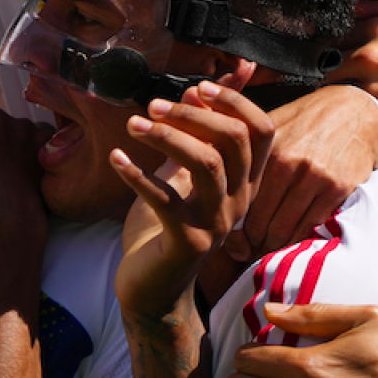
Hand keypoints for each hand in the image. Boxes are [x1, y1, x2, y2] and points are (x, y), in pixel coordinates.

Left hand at [116, 80, 274, 317]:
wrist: (151, 288)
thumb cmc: (163, 227)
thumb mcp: (178, 175)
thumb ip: (191, 139)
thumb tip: (194, 93)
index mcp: (243, 182)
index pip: (261, 132)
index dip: (235, 102)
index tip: (198, 88)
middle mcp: (239, 202)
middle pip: (234, 141)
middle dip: (194, 115)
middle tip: (153, 105)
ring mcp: (217, 223)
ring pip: (207, 164)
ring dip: (167, 137)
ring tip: (133, 124)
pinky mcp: (188, 242)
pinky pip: (165, 199)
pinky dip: (137, 174)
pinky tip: (115, 157)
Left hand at [238, 85, 377, 259]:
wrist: (354, 112)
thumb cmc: (305, 121)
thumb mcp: (270, 125)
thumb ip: (238, 145)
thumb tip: (202, 163)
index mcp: (266, 149)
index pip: (239, 200)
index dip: (232, 225)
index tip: (230, 239)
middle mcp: (289, 164)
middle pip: (259, 222)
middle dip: (250, 242)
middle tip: (245, 251)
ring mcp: (315, 177)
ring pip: (283, 231)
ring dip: (272, 247)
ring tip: (265, 250)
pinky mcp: (337, 188)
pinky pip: (310, 228)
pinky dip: (298, 241)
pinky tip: (291, 242)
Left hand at [332, 0, 377, 156]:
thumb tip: (359, 5)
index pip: (342, 26)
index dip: (339, 37)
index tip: (338, 46)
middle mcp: (372, 46)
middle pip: (329, 48)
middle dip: (328, 56)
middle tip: (330, 67)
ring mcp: (370, 75)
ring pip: (329, 72)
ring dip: (329, 77)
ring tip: (333, 86)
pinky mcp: (373, 102)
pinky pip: (341, 96)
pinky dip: (339, 97)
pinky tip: (343, 102)